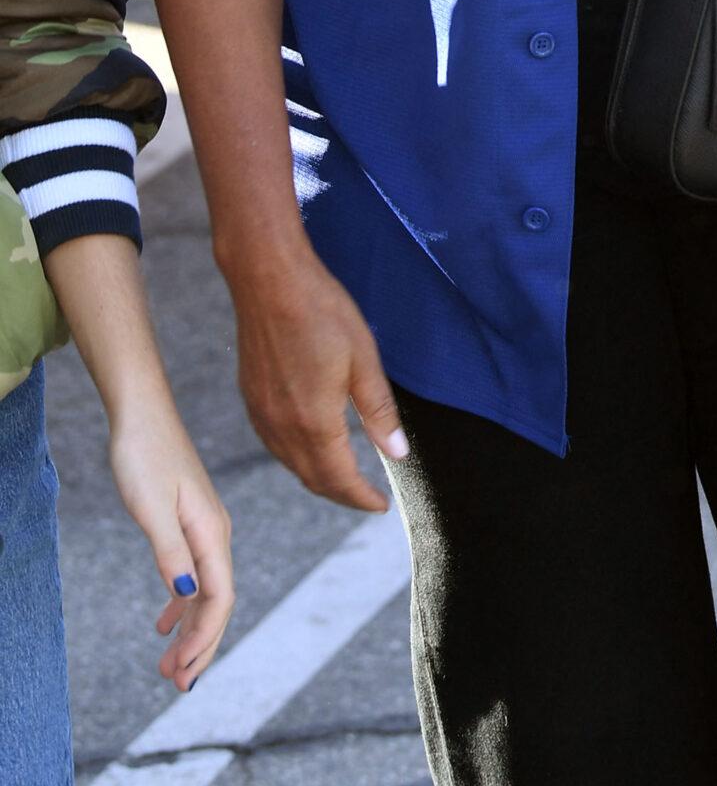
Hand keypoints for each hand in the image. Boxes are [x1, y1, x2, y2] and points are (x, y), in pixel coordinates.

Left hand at [108, 397, 234, 689]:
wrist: (142, 413)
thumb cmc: (145, 455)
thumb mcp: (152, 507)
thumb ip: (171, 552)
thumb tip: (188, 594)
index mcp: (211, 531)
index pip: (219, 597)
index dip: (205, 639)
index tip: (184, 673)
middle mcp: (215, 532)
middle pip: (217, 601)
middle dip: (201, 645)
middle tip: (177, 684)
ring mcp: (203, 527)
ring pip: (206, 590)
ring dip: (191, 630)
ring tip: (169, 666)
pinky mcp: (188, 522)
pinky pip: (193, 573)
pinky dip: (183, 604)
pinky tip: (164, 621)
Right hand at [230, 247, 407, 511]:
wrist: (268, 280)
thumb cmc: (320, 311)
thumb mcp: (363, 359)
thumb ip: (378, 411)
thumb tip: (396, 453)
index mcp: (313, 423)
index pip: (339, 479)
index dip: (361, 498)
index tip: (380, 505)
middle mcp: (281, 428)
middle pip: (313, 479)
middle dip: (341, 493)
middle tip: (366, 495)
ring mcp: (261, 415)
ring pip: (291, 465)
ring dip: (318, 477)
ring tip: (344, 474)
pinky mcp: (250, 399)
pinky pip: (275, 444)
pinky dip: (297, 457)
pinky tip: (312, 444)